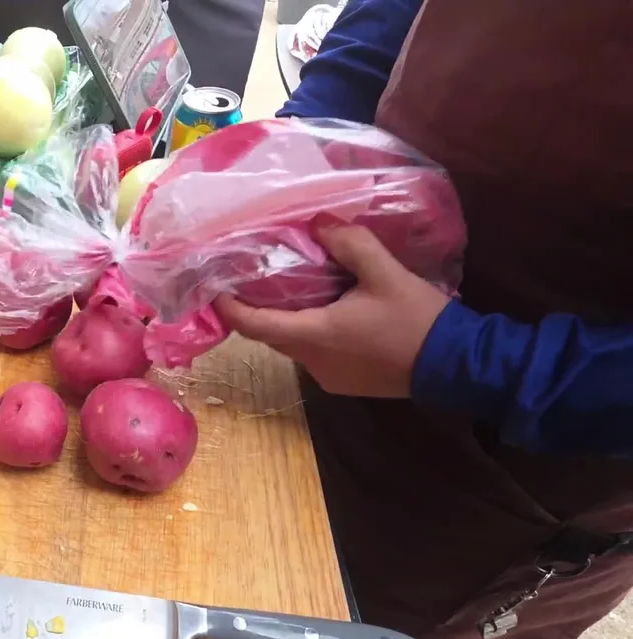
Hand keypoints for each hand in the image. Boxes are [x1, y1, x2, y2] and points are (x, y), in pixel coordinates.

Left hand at [213, 225, 451, 397]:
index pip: (255, 325)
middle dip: (256, 308)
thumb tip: (318, 222)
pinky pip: (314, 354)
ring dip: (287, 319)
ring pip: (293, 345)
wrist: (457, 366)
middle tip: (249, 276)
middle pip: (270, 335)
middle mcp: (313, 362)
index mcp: (315, 336)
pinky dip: (309, 331)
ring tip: (288, 285)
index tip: (214, 287)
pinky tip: (324, 309)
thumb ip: (351, 245)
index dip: (229, 308)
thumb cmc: (418, 320)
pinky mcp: (344, 382)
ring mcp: (328, 377)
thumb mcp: (386, 273)